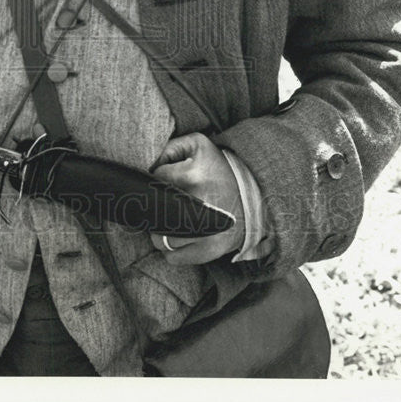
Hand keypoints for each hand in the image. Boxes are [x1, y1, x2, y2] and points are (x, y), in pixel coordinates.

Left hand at [149, 133, 244, 264]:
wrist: (253, 196)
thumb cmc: (218, 168)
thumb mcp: (197, 144)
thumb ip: (169, 148)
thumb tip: (148, 167)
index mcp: (192, 176)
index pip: (153, 181)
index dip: (156, 181)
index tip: (167, 182)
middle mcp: (197, 207)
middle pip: (152, 215)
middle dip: (155, 209)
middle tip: (167, 203)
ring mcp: (202, 233)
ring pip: (159, 239)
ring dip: (161, 230)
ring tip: (174, 219)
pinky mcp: (208, 251)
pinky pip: (172, 257)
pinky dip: (172, 249)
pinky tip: (182, 235)